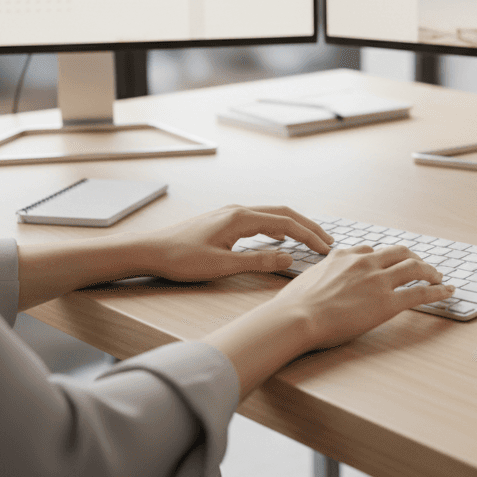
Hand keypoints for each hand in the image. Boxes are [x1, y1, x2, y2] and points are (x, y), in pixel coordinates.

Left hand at [142, 205, 333, 281]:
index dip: (309, 236)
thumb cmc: (180, 259)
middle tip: (327, 242)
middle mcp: (239, 210)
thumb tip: (289, 258)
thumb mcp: (221, 266)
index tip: (326, 249)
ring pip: (272, 214)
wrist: (148, 251)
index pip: (286, 223)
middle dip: (308, 226)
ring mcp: (231, 213)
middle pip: (284, 213)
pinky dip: (278, 227)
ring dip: (294, 226)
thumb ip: (257, 261)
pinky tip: (279, 239)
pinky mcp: (224, 220)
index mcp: (241, 218)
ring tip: (310, 239)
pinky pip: (260, 219)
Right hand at [269, 244, 454, 351]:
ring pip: (414, 267)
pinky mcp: (387, 303)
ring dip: (430, 271)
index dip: (384, 257)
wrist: (296, 317)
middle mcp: (364, 262)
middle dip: (413, 258)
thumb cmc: (295, 305)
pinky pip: (420, 293)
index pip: (370, 249)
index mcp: (344, 256)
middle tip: (422, 267)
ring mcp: (377, 281)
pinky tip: (448, 291)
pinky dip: (438, 290)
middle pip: (399, 252)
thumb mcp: (308, 278)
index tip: (390, 263)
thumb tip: (318, 280)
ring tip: (438, 277)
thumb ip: (322, 274)